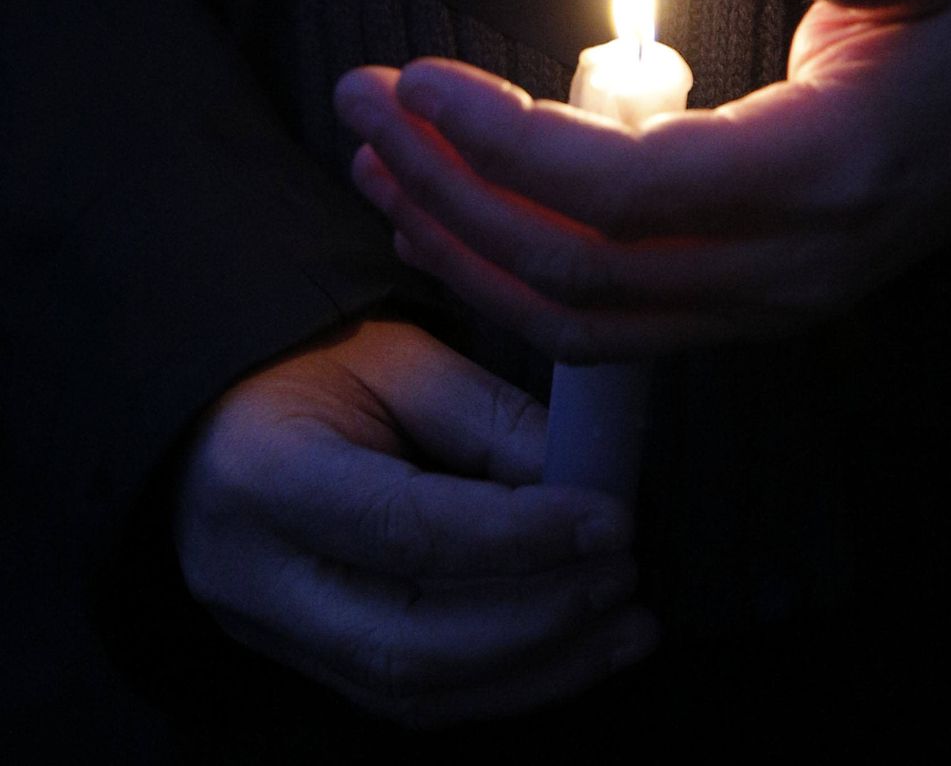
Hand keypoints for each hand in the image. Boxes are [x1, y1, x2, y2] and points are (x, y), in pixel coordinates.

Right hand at [174, 319, 655, 725]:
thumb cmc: (308, 366)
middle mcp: (255, 576)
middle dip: (539, 620)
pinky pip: (409, 698)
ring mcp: (271, 635)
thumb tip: (590, 483)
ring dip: (538, 668)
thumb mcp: (397, 358)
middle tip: (626, 579)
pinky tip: (573, 651)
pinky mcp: (304, 664)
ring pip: (415, 690)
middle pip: (410, 638)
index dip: (521, 536)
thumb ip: (490, 420)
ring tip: (626, 627)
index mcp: (267, 475)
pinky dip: (503, 683)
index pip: (407, 528)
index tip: (612, 520)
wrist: (218, 411)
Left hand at [335, 0, 950, 361]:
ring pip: (574, 316)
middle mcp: (782, 268)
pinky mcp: (732, 312)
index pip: (635, 191)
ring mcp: (756, 306)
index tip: (417, 80)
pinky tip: (436, 226)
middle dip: (447, 187)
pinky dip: (504, 282)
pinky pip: (598, 327)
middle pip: (576, 265)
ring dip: (457, 243)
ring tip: (372, 162)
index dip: (510, 144)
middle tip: (359, 100)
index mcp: (824, 174)